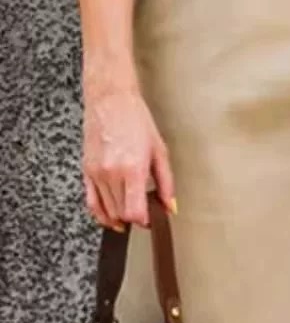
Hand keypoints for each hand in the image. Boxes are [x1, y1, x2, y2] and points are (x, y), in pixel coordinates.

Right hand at [82, 84, 175, 231]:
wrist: (111, 101)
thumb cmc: (136, 119)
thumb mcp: (159, 149)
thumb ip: (166, 182)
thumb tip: (170, 206)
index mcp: (133, 168)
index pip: (134, 212)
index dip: (144, 221)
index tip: (150, 220)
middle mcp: (112, 174)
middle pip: (121, 214)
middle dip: (134, 218)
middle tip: (144, 212)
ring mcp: (96, 174)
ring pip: (106, 211)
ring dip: (119, 216)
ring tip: (131, 210)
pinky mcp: (86, 171)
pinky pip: (91, 203)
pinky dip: (101, 213)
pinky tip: (111, 215)